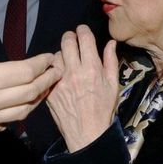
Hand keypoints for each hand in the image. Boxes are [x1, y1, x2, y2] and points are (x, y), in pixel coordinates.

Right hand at [0, 8, 60, 163]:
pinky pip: (8, 124)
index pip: (25, 70)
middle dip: (49, 79)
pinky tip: (20, 106)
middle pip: (32, 92)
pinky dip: (20, 114)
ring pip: (24, 111)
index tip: (50, 56)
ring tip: (46, 87)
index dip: (42, 63)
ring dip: (40, 98)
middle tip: (58, 69)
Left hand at [46, 26, 119, 151]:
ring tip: (67, 58)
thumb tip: (111, 43)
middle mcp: (75, 72)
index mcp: (92, 69)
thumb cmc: (103, 109)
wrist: (87, 133)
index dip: (83, 30)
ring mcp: (60, 81)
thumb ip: (111, 61)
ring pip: (56, 55)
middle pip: (67, 41)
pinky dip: (54, 70)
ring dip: (61, 53)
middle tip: (73, 39)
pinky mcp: (50, 91)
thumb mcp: (113, 85)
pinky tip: (60, 74)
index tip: (83, 31)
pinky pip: (49, 72)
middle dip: (70, 36)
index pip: (85, 38)